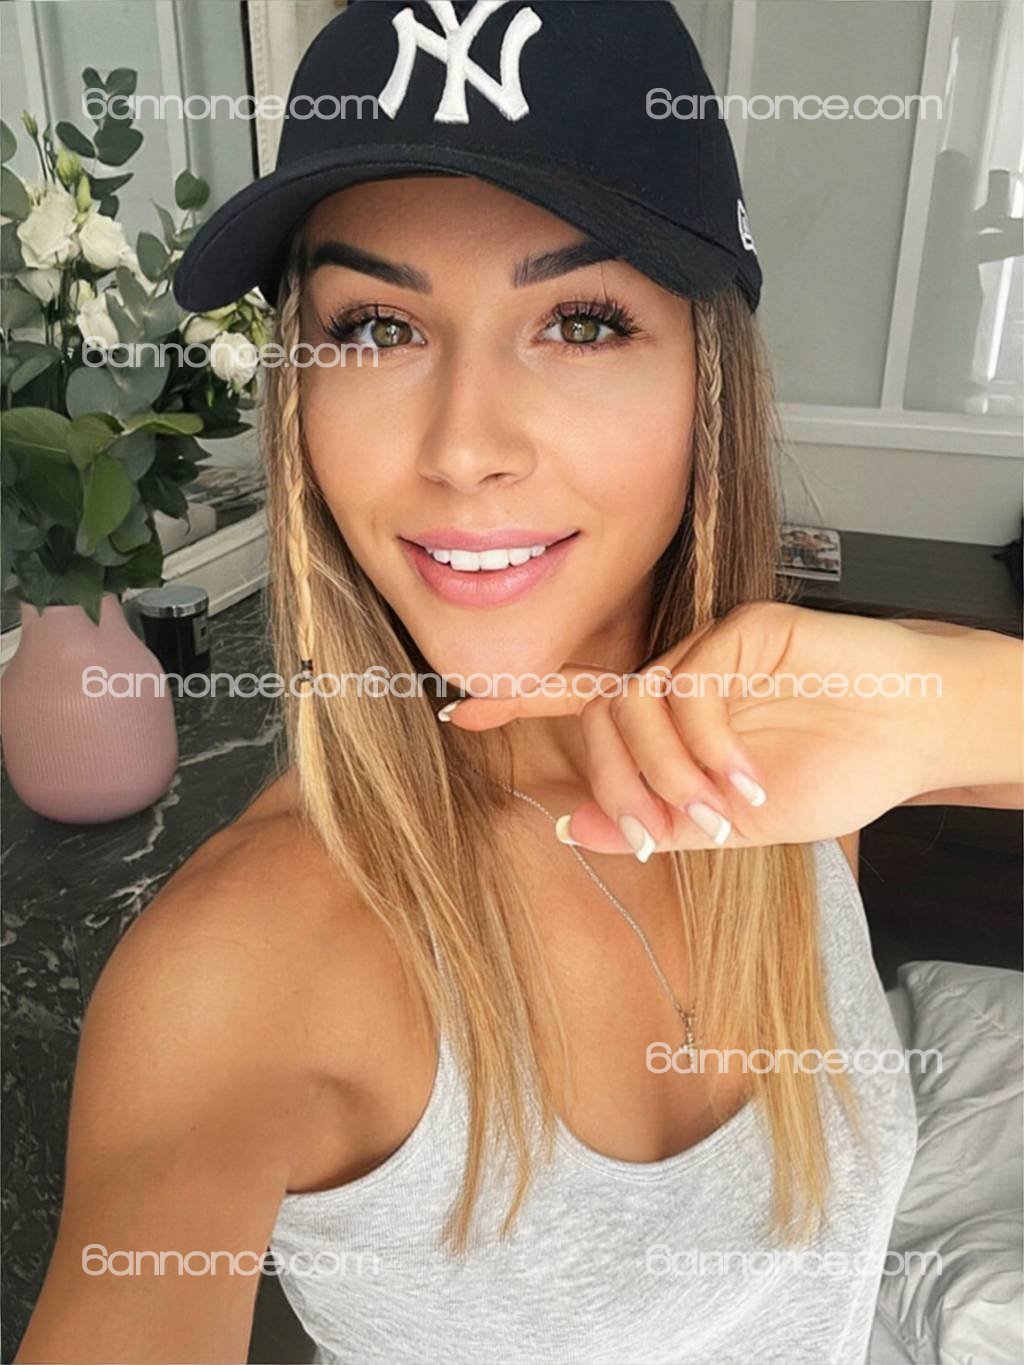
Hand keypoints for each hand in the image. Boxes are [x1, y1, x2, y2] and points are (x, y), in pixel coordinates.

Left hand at [441, 602, 1021, 856]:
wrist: (914, 735)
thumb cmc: (833, 772)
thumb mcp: (733, 823)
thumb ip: (658, 823)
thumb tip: (568, 828)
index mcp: (669, 717)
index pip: (580, 702)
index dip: (519, 703)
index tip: (460, 714)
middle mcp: (678, 677)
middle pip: (602, 715)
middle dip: (618, 785)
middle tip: (663, 832)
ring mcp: (709, 650)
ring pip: (637, 701)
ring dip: (665, 771)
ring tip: (719, 813)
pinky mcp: (745, 630)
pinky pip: (691, 687)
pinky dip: (706, 745)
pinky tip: (745, 781)